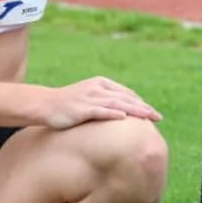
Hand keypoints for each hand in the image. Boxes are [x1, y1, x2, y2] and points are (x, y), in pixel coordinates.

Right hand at [39, 76, 161, 129]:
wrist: (43, 105)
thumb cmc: (68, 104)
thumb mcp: (89, 98)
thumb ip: (105, 102)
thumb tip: (123, 113)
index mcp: (101, 84)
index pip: (126, 93)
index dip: (141, 103)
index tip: (152, 112)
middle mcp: (97, 89)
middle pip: (126, 98)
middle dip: (143, 108)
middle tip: (158, 117)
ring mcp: (89, 98)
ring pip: (117, 104)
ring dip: (135, 110)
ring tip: (148, 117)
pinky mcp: (81, 109)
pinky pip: (100, 111)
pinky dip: (113, 114)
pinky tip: (124, 118)